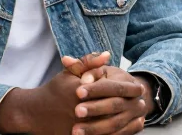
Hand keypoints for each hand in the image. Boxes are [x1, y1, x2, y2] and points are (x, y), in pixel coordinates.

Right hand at [0, 54, 144, 134]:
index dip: (128, 89)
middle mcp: (81, 111)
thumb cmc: (55, 90)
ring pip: (110, 126)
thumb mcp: (69, 73)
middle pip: (113, 109)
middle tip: (144, 102)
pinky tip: (127, 127)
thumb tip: (108, 54)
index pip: (111, 90)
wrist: (36, 114)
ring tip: (140, 115)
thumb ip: (89, 62)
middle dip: (131, 105)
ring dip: (127, 121)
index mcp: (81, 92)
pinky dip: (118, 133)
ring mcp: (80, 127)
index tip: (141, 87)